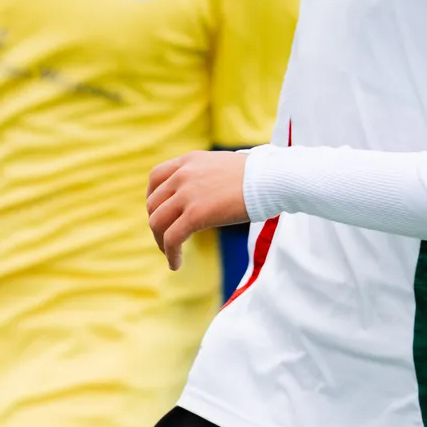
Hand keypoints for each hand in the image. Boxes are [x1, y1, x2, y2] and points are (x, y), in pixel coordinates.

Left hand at [146, 150, 250, 270]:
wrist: (273, 179)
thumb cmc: (258, 176)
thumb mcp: (222, 166)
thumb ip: (205, 176)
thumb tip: (206, 192)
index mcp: (188, 161)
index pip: (155, 178)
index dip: (153, 198)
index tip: (160, 213)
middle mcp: (182, 175)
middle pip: (153, 203)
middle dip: (157, 224)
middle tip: (167, 239)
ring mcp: (187, 194)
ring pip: (157, 222)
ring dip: (161, 242)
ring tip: (170, 254)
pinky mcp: (195, 214)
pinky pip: (172, 238)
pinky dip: (170, 254)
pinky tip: (175, 264)